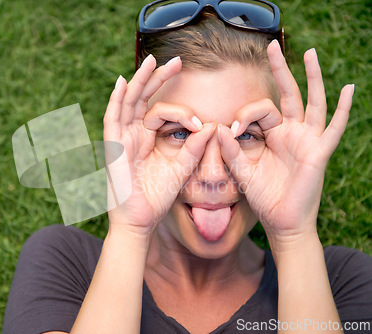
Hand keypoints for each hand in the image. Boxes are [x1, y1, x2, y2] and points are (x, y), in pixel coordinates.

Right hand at [103, 55, 214, 235]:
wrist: (141, 220)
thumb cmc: (158, 196)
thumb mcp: (181, 168)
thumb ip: (195, 148)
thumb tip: (213, 127)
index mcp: (149, 138)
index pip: (162, 112)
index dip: (182, 112)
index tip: (201, 122)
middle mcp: (134, 134)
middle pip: (144, 99)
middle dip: (158, 78)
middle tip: (176, 60)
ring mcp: (122, 139)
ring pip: (129, 102)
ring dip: (139, 82)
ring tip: (151, 61)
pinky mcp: (114, 147)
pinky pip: (113, 119)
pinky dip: (116, 101)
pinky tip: (124, 83)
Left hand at [218, 40, 353, 241]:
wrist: (281, 222)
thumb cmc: (263, 197)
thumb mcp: (243, 171)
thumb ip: (230, 151)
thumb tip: (218, 127)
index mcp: (271, 135)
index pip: (260, 110)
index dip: (244, 115)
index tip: (230, 130)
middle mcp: (290, 133)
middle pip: (287, 94)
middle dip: (280, 70)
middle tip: (270, 46)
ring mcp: (307, 140)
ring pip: (312, 102)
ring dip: (311, 78)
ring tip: (310, 54)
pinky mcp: (319, 152)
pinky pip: (334, 128)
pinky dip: (343, 110)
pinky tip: (348, 89)